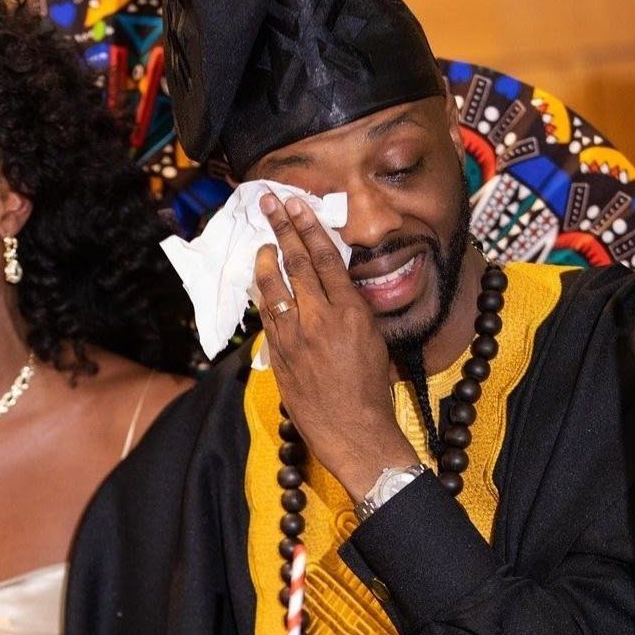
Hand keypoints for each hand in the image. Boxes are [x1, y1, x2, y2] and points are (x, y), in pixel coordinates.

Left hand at [254, 195, 417, 501]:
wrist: (353, 430)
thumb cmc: (373, 388)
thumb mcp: (374, 338)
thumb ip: (352, 307)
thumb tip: (334, 281)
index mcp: (351, 312)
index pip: (325, 259)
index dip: (308, 228)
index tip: (297, 205)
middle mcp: (319, 320)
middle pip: (296, 264)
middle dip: (281, 230)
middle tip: (270, 203)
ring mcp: (294, 338)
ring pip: (273, 289)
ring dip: (266, 262)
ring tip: (263, 244)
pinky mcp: (278, 356)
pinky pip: (267, 317)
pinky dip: (263, 296)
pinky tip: (260, 284)